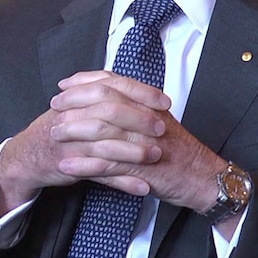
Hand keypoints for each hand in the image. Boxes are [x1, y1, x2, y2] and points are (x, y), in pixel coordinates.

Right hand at [0, 70, 169, 212]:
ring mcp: (72, 140)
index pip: (114, 85)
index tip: (164, 101)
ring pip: (106, 143)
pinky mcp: (70, 165)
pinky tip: (142, 188)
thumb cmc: (59, 128)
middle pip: (111, 111)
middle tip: (162, 128)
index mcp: (80, 96)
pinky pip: (100, 174)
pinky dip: (123, 182)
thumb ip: (104, 94)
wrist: (27, 154)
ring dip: (134, 151)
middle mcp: (74, 114)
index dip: (141, 91)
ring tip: (157, 156)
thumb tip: (139, 88)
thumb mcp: (78, 104)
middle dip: (140, 119)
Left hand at [52, 73, 225, 214]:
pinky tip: (66, 166)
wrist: (202, 177)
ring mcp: (144, 141)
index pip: (113, 82)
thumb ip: (137, 107)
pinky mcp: (141, 167)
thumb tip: (110, 97)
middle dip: (74, 103)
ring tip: (54, 134)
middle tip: (55, 107)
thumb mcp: (160, 120)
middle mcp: (147, 116)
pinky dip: (84, 165)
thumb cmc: (180, 151)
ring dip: (74, 132)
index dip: (86, 81)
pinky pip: (107, 163)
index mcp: (149, 103)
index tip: (65, 84)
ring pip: (102, 130)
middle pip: (104, 101)